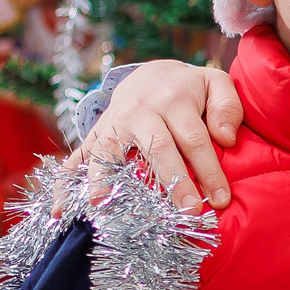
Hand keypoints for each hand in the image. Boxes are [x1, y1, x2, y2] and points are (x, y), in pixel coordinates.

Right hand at [76, 61, 244, 213]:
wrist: (148, 75)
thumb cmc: (189, 89)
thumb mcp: (215, 84)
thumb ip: (228, 106)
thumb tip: (226, 138)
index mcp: (173, 101)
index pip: (195, 139)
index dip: (209, 170)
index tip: (221, 200)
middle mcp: (140, 111)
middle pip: (157, 148)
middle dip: (173, 181)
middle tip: (186, 213)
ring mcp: (113, 124)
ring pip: (109, 152)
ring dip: (104, 179)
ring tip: (102, 207)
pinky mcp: (95, 136)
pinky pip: (77, 158)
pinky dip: (66, 184)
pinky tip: (60, 210)